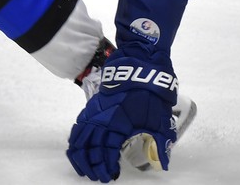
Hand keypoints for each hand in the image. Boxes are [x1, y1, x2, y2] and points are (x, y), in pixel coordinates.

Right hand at [66, 54, 177, 181]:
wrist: (141, 67)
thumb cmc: (151, 94)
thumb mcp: (159, 118)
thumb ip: (160, 142)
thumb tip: (164, 164)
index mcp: (116, 126)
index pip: (106, 153)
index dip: (106, 167)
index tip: (111, 176)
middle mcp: (100, 121)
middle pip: (89, 150)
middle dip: (93, 166)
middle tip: (99, 176)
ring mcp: (93, 113)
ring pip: (78, 141)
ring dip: (80, 158)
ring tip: (86, 170)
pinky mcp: (91, 107)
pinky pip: (78, 128)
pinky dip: (75, 142)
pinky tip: (78, 150)